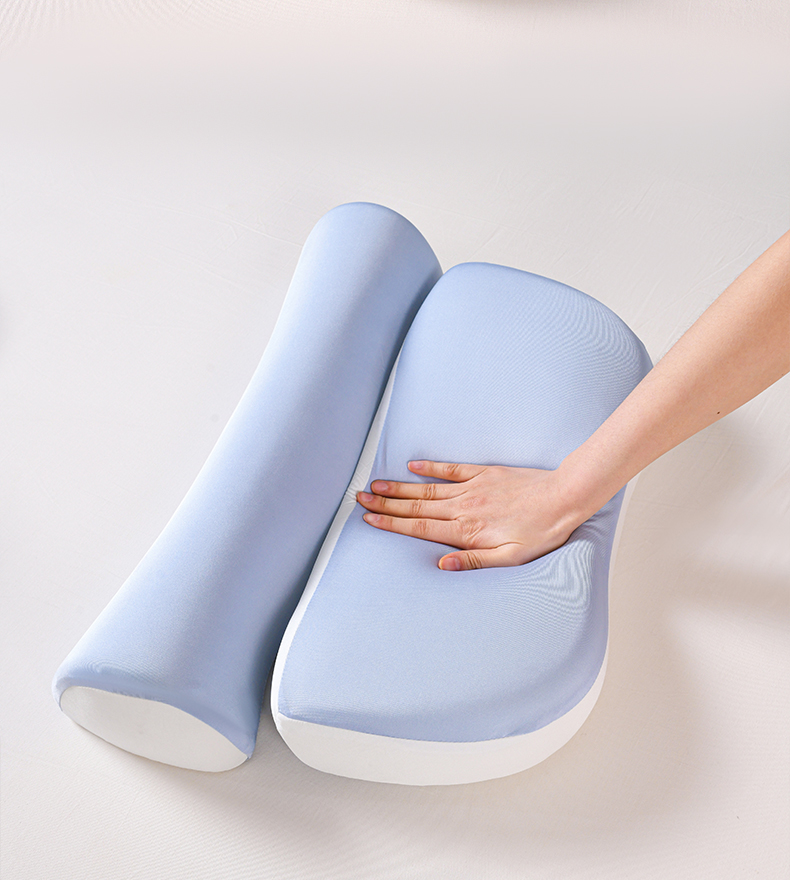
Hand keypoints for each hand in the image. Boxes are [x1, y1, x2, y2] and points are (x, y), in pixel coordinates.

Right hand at [356, 460, 583, 570]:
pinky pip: (451, 470)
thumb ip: (474, 562)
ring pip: (427, 488)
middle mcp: (464, 508)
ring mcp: (473, 488)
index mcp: (468, 531)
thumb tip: (441, 565)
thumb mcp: (511, 559)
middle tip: (360, 499)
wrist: (564, 497)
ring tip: (376, 485)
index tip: (369, 519)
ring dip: (399, 488)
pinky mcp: (484, 474)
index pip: (420, 527)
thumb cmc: (541, 533)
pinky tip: (412, 466)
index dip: (391, 523)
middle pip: (416, 506)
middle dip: (385, 504)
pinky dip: (430, 467)